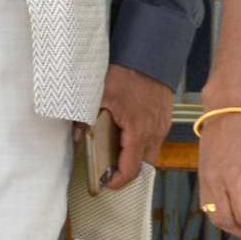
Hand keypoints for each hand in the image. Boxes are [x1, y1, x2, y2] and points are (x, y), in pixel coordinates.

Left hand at [89, 65, 171, 192]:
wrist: (149, 55)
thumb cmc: (125, 72)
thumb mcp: (97, 95)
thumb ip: (84, 119)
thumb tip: (76, 138)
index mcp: (138, 130)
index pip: (132, 168)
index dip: (118, 181)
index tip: (107, 185)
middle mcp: (154, 132)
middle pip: (143, 166)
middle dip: (126, 173)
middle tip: (109, 172)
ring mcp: (162, 126)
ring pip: (150, 153)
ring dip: (134, 159)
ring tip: (116, 155)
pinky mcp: (164, 119)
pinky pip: (154, 140)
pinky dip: (141, 145)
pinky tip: (126, 137)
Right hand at [193, 99, 240, 239]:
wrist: (224, 114)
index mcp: (233, 178)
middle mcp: (215, 183)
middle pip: (227, 221)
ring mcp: (205, 182)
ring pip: (214, 217)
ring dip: (231, 229)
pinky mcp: (202, 179)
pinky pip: (207, 207)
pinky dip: (220, 218)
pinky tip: (232, 216)